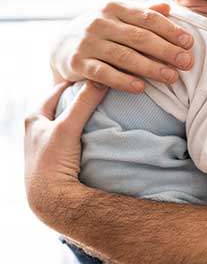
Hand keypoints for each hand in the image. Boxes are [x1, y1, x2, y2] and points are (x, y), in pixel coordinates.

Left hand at [24, 81, 107, 221]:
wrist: (51, 200)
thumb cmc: (53, 162)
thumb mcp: (67, 127)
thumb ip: (84, 103)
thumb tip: (101, 80)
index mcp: (34, 117)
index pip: (58, 89)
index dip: (77, 82)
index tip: (97, 76)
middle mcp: (38, 127)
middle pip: (64, 103)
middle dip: (81, 96)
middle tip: (102, 90)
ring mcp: (48, 141)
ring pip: (69, 118)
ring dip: (83, 112)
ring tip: (101, 107)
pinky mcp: (58, 154)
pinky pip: (73, 132)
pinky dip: (83, 127)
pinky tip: (95, 128)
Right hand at [50, 2, 194, 92]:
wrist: (62, 45)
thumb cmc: (102, 32)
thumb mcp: (119, 17)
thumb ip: (143, 13)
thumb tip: (168, 6)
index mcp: (115, 8)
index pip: (148, 18)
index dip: (170, 30)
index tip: (189, 43)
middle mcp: (100, 22)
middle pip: (139, 37)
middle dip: (166, 50)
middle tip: (187, 62)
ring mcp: (87, 42)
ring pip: (124, 56)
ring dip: (150, 67)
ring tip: (172, 77)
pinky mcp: (77, 63)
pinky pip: (103, 73)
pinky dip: (122, 81)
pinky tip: (141, 88)